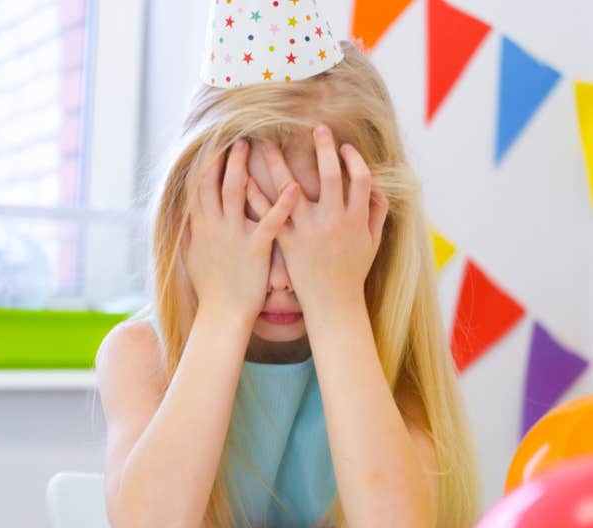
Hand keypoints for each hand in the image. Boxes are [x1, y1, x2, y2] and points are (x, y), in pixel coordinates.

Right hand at [180, 138, 300, 321]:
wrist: (222, 314)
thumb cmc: (211, 287)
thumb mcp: (193, 256)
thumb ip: (192, 231)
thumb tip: (187, 213)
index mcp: (201, 226)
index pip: (198, 186)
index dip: (204, 162)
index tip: (211, 143)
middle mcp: (214, 226)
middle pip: (216, 182)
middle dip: (225, 157)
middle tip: (237, 136)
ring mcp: (233, 236)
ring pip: (237, 193)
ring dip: (245, 167)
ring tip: (258, 145)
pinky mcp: (255, 249)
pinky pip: (269, 221)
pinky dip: (281, 203)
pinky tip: (294, 185)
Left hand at [246, 124, 388, 314]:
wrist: (332, 304)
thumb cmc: (352, 273)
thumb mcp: (372, 244)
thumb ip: (377, 214)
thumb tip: (378, 188)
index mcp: (356, 220)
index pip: (361, 179)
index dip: (355, 160)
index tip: (346, 148)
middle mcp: (333, 222)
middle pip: (329, 176)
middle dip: (324, 148)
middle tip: (317, 128)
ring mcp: (308, 232)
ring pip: (291, 189)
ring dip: (278, 162)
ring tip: (267, 143)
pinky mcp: (288, 243)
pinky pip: (269, 215)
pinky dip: (256, 196)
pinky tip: (245, 179)